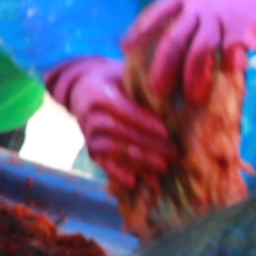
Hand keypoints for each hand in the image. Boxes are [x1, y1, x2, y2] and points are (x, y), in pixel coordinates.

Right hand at [45, 56, 167, 181]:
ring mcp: (88, 134)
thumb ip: (142, 85)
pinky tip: (135, 182)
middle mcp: (90, 115)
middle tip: (173, 152)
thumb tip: (174, 97)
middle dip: (148, 144)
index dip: (144, 122)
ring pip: (114, 149)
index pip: (123, 109)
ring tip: (163, 166)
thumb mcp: (124, 74)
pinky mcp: (91, 149)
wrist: (82, 88)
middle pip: (120, 132)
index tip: (166, 132)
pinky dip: (118, 173)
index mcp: (99, 93)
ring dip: (138, 160)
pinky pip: (104, 163)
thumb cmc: (112, 79)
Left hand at [123, 0, 255, 103]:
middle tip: (153, 90)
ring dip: (189, 79)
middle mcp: (202, 5)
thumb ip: (203, 8)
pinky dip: (220, 75)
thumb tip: (189, 32)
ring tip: (189, 99)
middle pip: (171, 40)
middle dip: (160, 67)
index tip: (125, 46)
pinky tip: (219, 90)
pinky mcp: (242, 31)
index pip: (157, 11)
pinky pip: (225, 58)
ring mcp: (221, 17)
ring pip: (195, 53)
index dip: (140, 30)